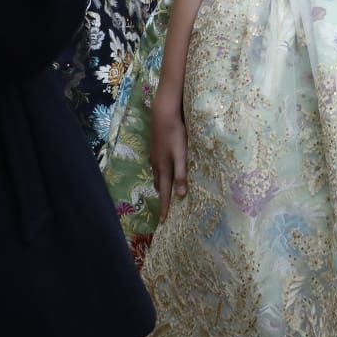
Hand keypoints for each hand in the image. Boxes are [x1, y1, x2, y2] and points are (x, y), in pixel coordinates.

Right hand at [149, 77, 187, 210]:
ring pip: (157, 175)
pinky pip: (157, 165)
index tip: (163, 222)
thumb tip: (181, 196)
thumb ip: (181, 174)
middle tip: (165, 207)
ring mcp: (154, 155)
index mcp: (164, 169)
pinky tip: (163, 167)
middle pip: (159, 185)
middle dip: (162, 197)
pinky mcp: (155, 147)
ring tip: (164, 190)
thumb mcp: (181, 155)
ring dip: (161, 184)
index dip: (165, 207)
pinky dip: (160, 172)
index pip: (165, 193)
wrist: (163, 114)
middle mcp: (157, 165)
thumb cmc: (175, 134)